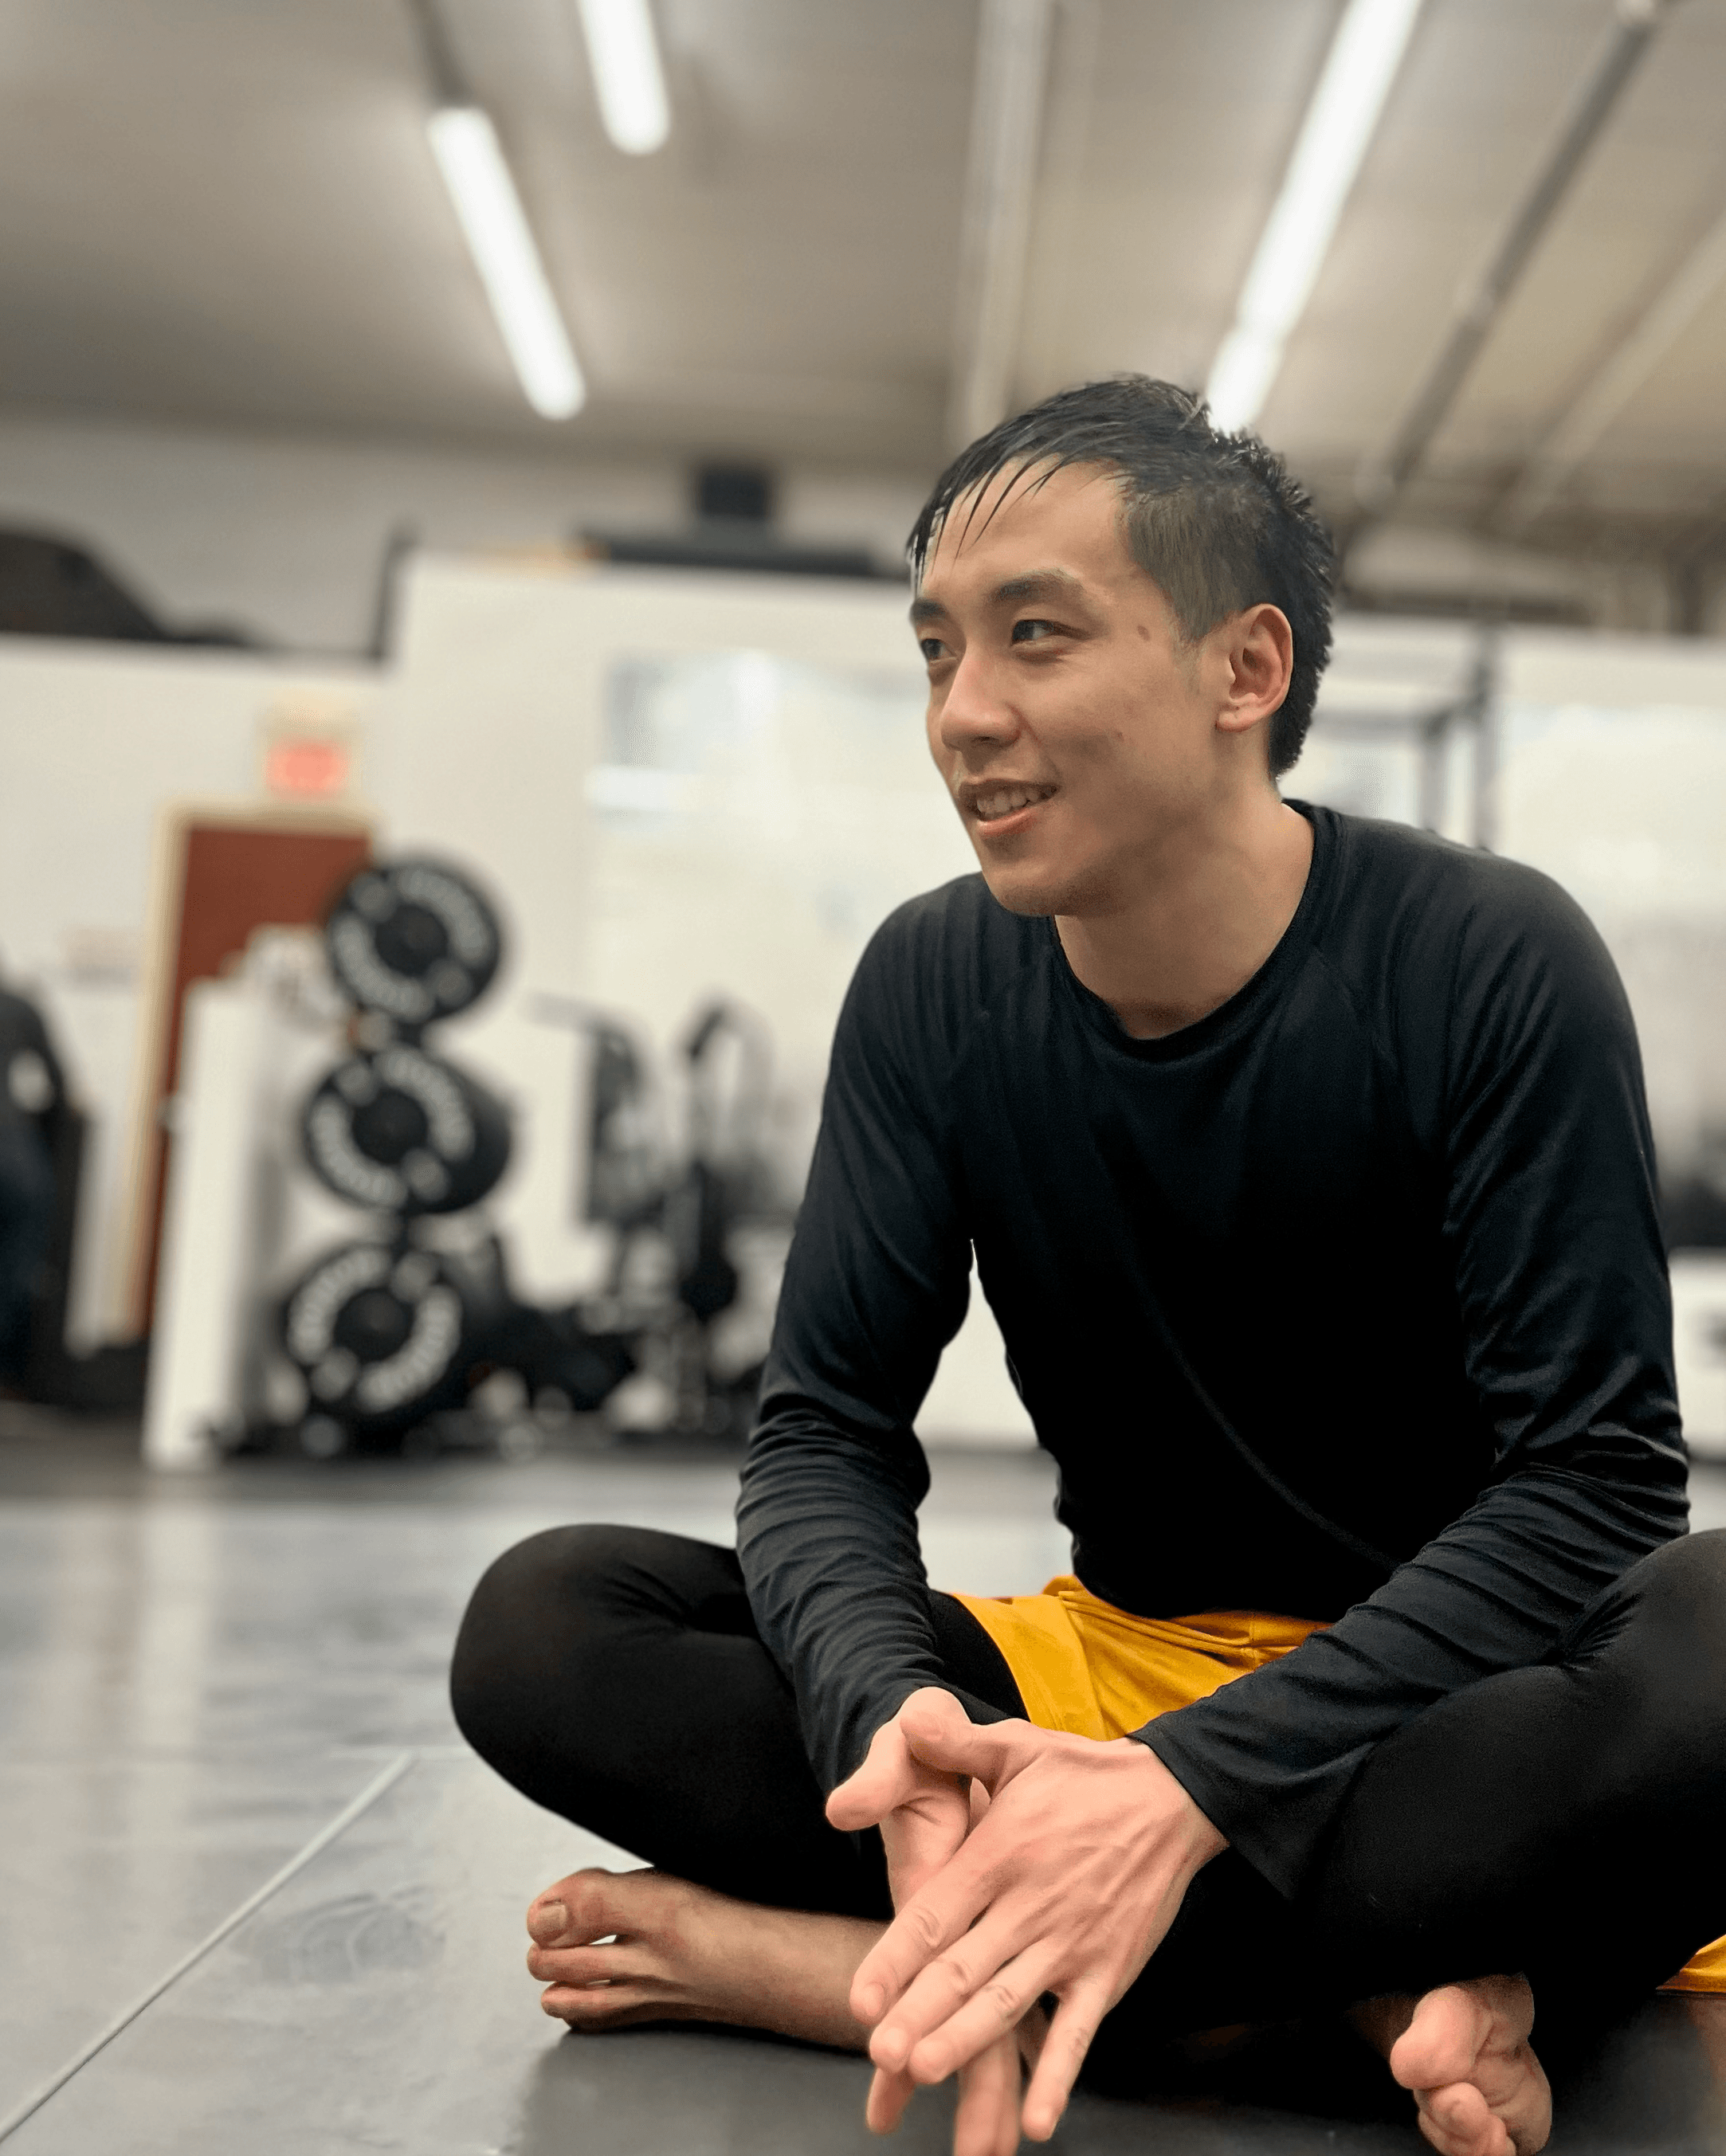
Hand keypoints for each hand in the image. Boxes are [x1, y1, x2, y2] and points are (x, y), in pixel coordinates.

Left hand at [830, 1692, 1226, 2141]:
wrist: (1171, 1798)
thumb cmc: (1079, 1775)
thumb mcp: (1015, 1745)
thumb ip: (956, 1740)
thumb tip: (906, 1719)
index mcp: (999, 1854)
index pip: (935, 1915)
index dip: (896, 1959)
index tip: (861, 2001)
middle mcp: (1030, 1905)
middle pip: (965, 1969)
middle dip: (921, 2015)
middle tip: (883, 2055)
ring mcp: (1071, 1943)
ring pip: (1009, 2003)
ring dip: (968, 2042)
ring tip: (926, 2074)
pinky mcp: (1108, 1969)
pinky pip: (1079, 2031)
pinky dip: (1058, 2075)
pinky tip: (1036, 2120)